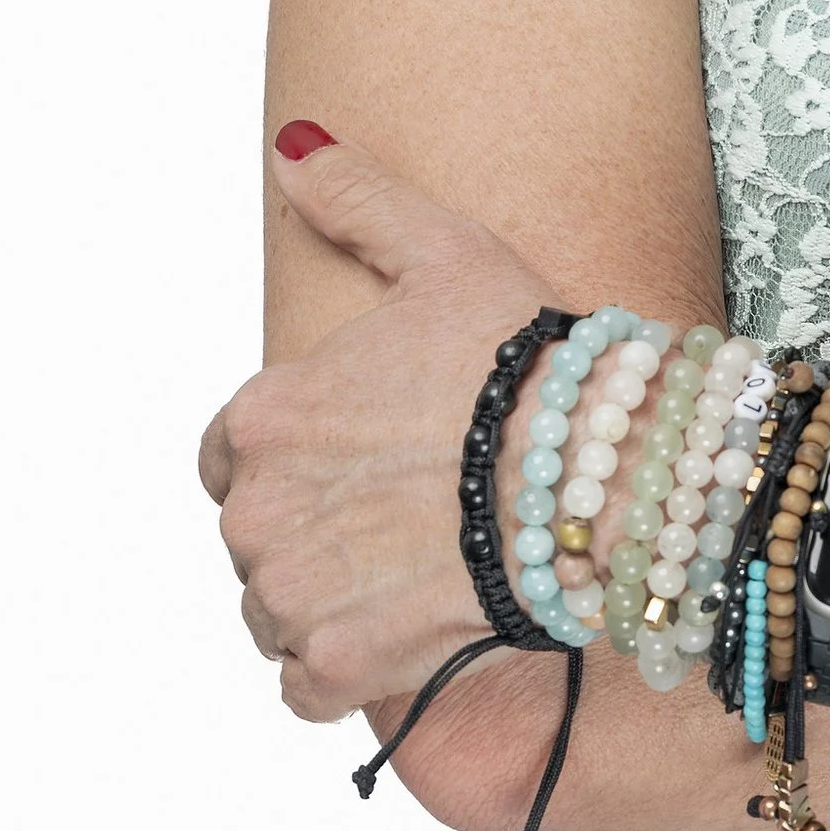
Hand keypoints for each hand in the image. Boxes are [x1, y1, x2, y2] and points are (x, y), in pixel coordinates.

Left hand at [199, 131, 555, 724]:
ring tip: (415, 573)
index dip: (299, 460)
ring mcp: (293, 589)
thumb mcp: (443, 254)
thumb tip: (292, 145)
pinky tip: (407, 631)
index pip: (228, 457)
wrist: (602, 467)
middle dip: (318, 533)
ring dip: (330, 602)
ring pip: (274, 613)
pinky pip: (303, 685)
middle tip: (410, 518)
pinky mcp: (339, 660)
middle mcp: (257, 505)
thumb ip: (355, 200)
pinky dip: (343, 669)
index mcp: (264, 413)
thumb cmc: (531, 359)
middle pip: (256, 538)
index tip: (365, 464)